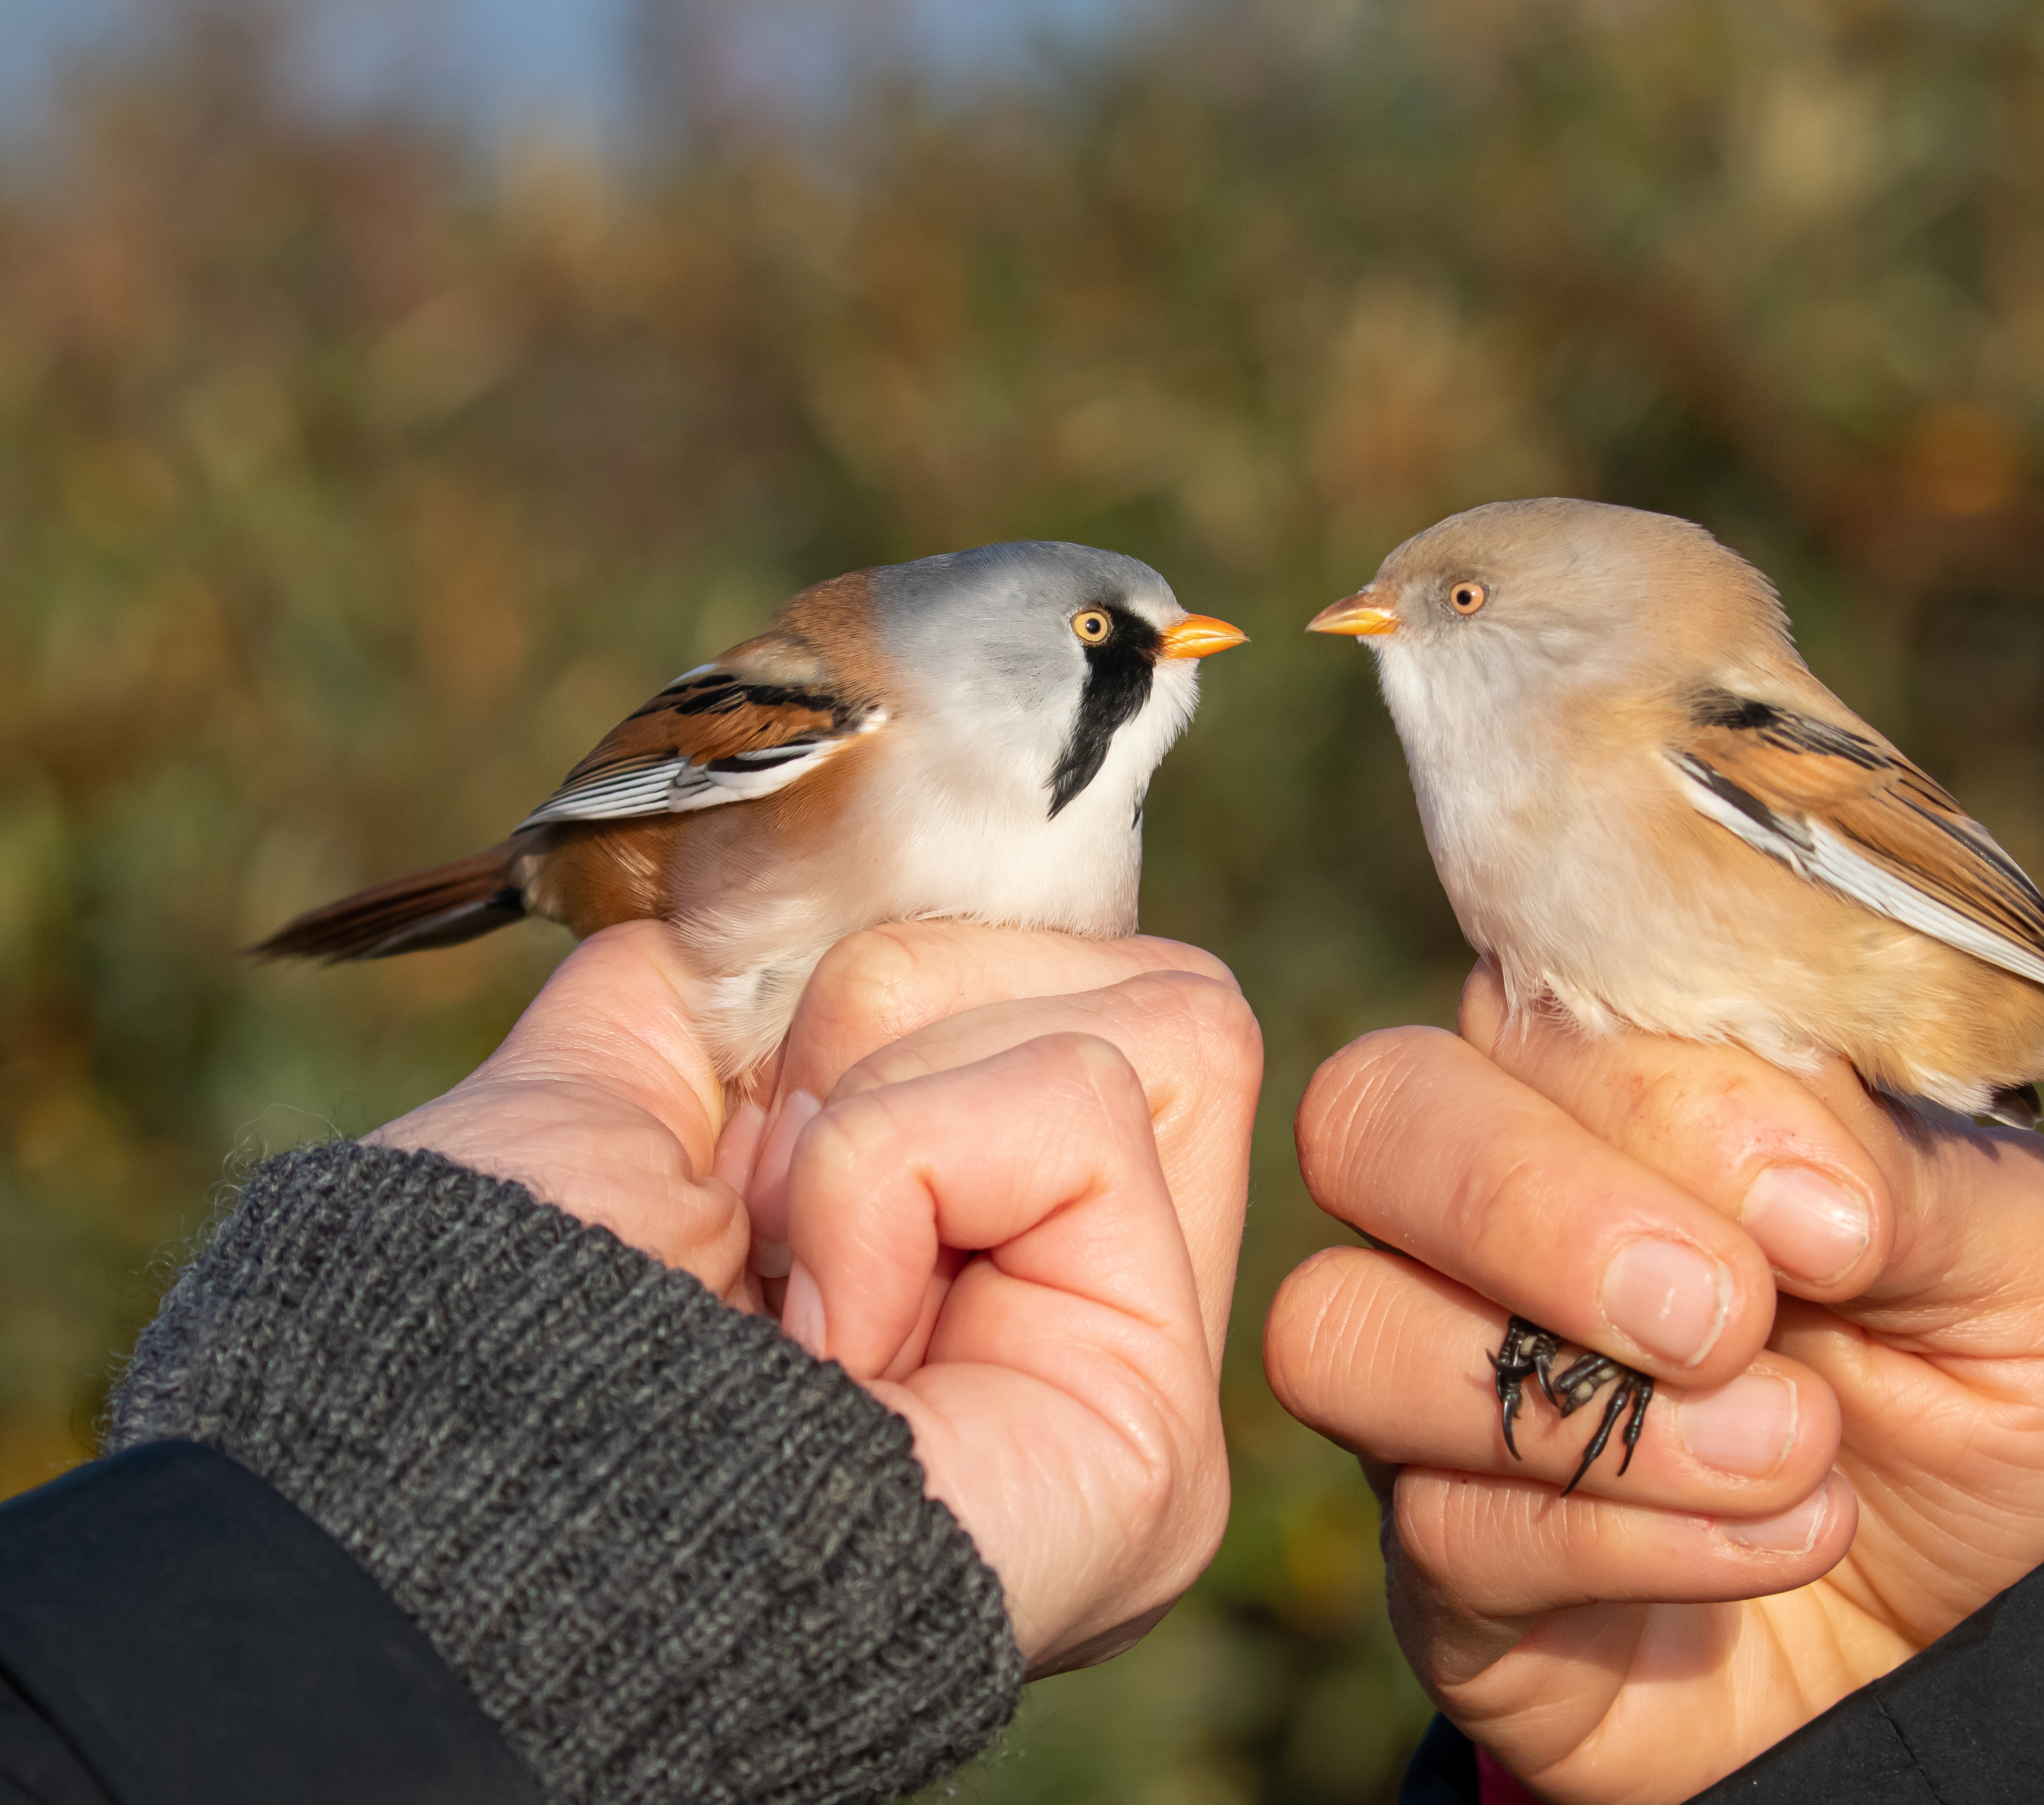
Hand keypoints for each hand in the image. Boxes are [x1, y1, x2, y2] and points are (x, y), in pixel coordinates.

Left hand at [368, 917, 1261, 1676]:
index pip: (1074, 991)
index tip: (750, 1132)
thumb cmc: (494, 1335)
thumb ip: (702, 1003)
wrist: (462, 1512)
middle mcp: (1082, 1310)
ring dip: (897, 1106)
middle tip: (775, 1204)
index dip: (903, 997)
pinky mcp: (1158, 1424)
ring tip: (799, 1281)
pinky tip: (831, 1337)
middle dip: (908, 1026)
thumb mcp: (596, 1107)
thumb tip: (766, 903)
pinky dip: (901, 1170)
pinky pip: (1087, 1109)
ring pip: (1151, 1023)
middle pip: (1142, 988)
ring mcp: (1136, 1367)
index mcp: (979, 1245)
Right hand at [1269, 964, 2043, 1802]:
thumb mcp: (2023, 1245)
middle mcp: (1486, 1213)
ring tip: (1793, 1445)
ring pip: (1338, 1328)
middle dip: (1528, 1203)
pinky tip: (1787, 1538)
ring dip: (1581, 1402)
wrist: (2011, 1619)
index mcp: (1616, 1079)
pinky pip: (1441, 1530)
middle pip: (1365, 1116)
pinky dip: (1634, 1540)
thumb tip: (1781, 1184)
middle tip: (1727, 1315)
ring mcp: (1443, 1391)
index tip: (1835, 1215)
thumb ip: (1903, 1161)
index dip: (1658, 1093)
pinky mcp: (1451, 1573)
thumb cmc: (1999, 1379)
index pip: (1531, 1003)